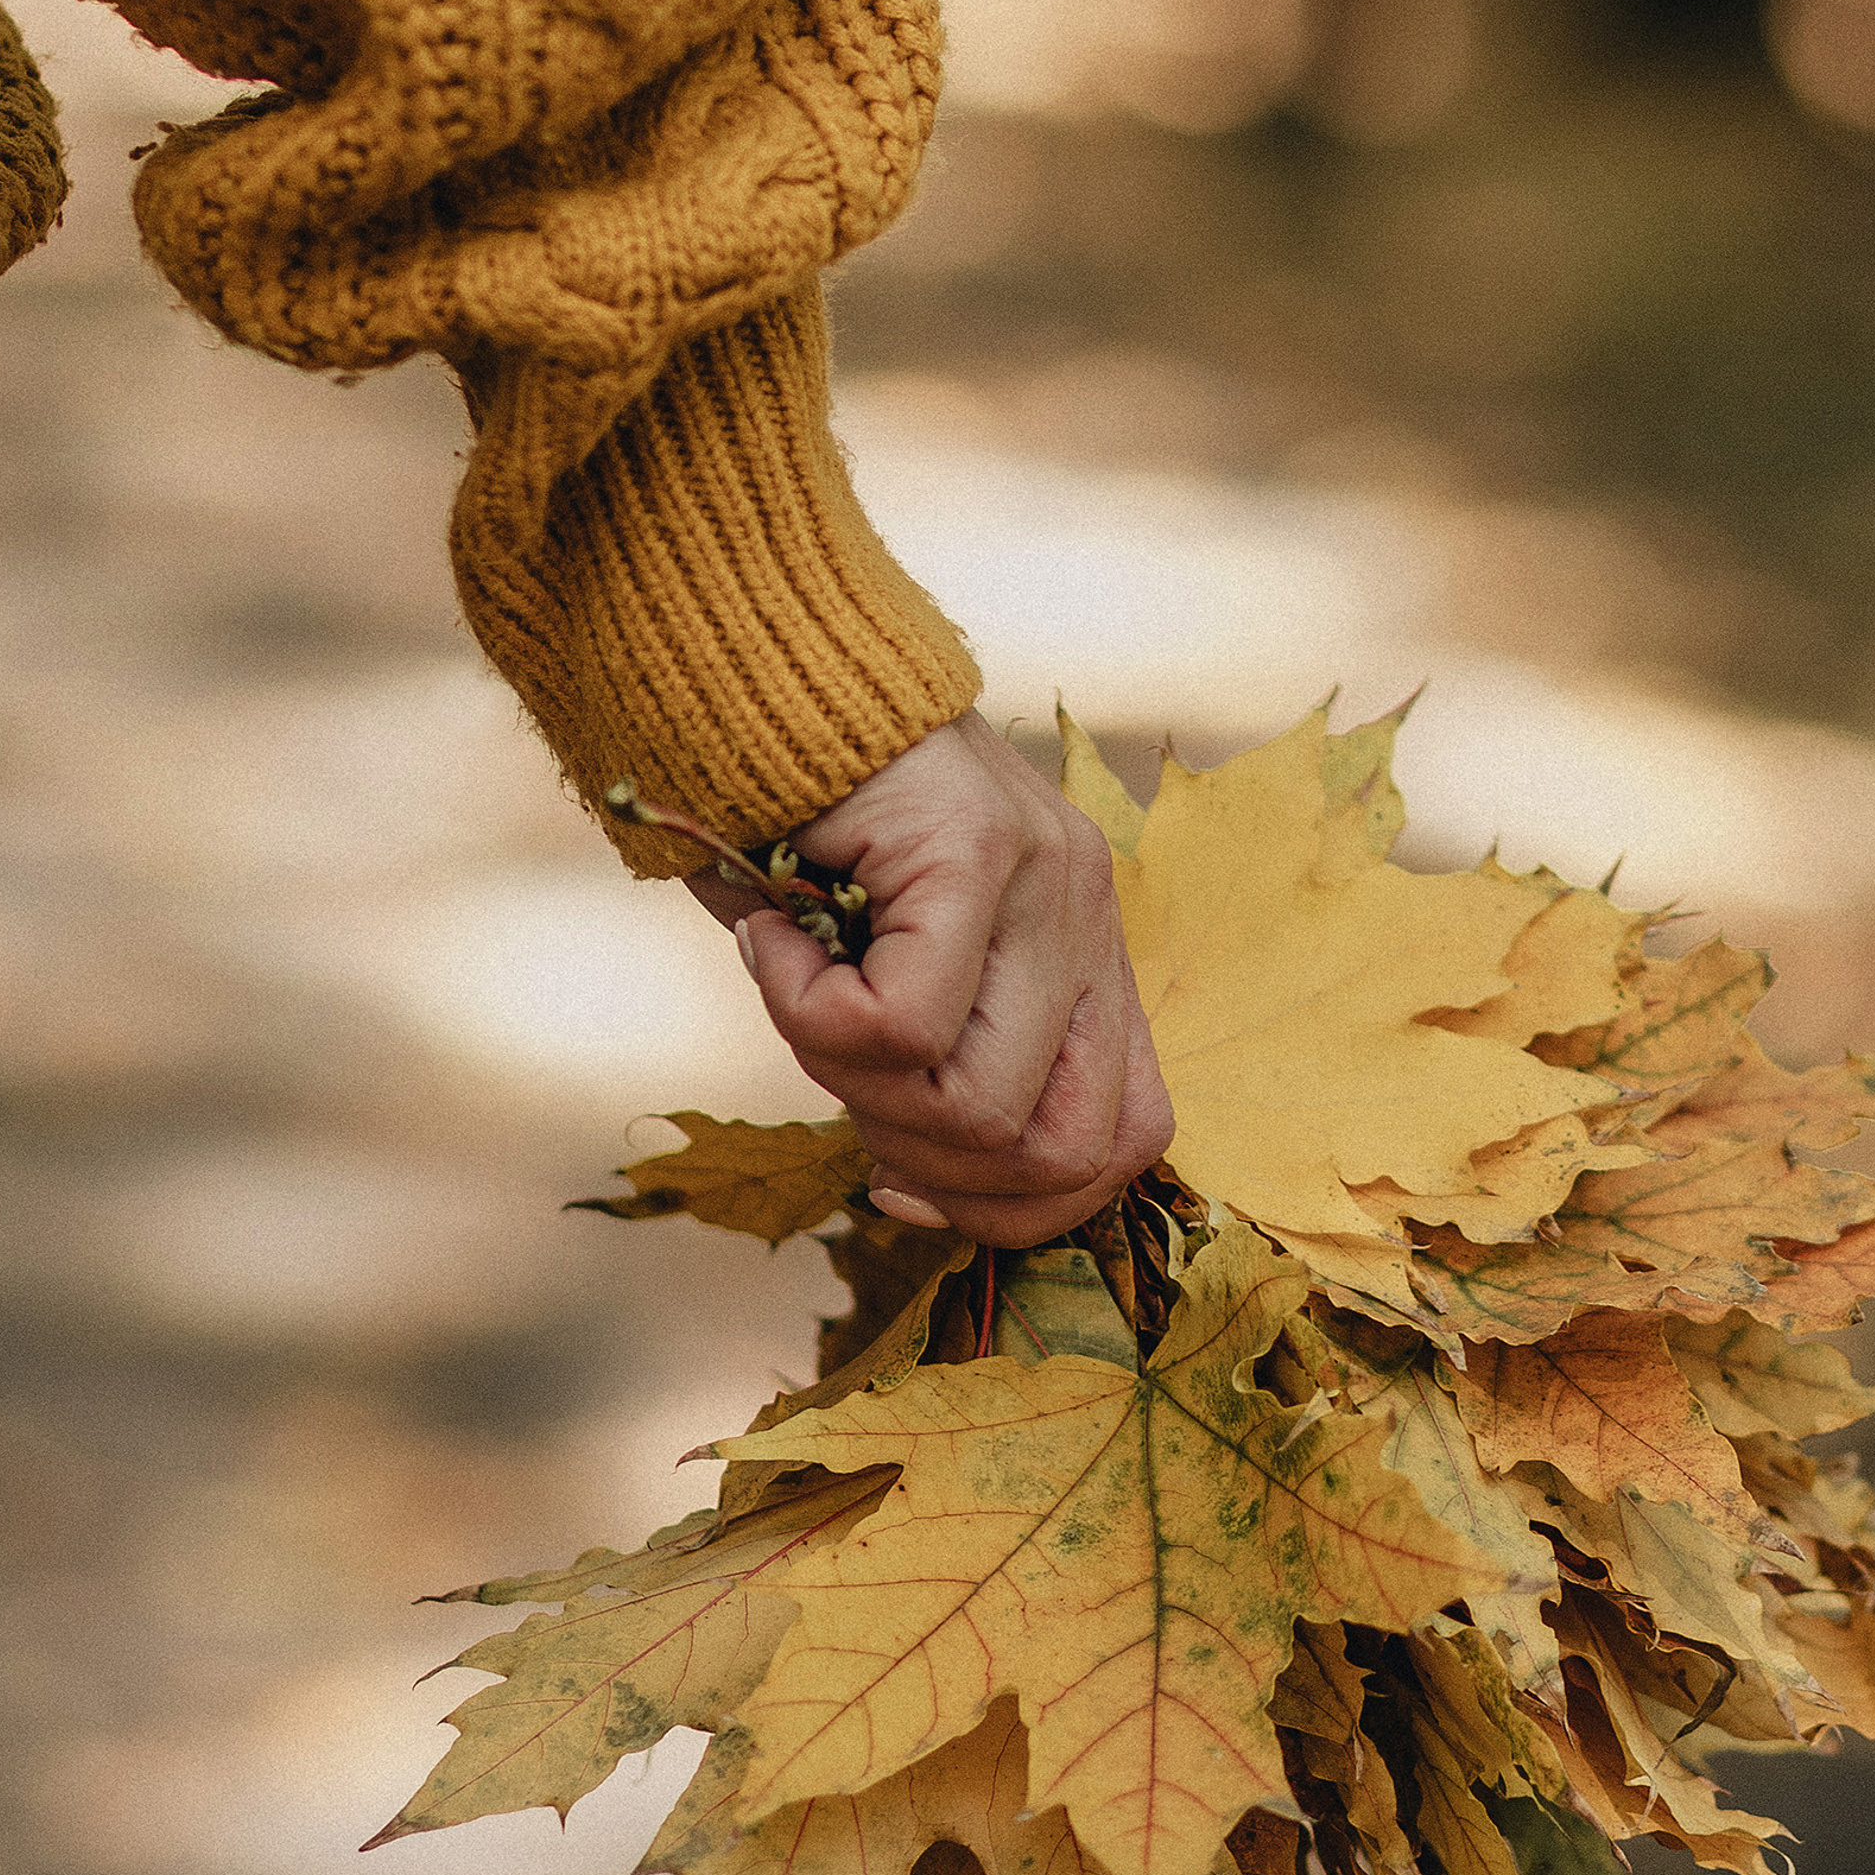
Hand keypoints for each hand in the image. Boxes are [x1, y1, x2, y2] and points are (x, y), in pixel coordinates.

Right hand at [686, 712, 1173, 1245]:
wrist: (749, 669)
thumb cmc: (798, 836)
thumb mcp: (883, 973)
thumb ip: (927, 1066)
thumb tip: (914, 1191)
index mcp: (1086, 961)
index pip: (1124, 1140)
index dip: (1018, 1206)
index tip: (904, 1189)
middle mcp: (1090, 919)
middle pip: (1063, 1150)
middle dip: (931, 1170)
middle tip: (841, 1084)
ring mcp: (1048, 880)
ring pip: (976, 1102)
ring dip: (855, 1087)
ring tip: (799, 992)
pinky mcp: (975, 850)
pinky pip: (899, 1023)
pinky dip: (807, 1013)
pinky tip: (772, 937)